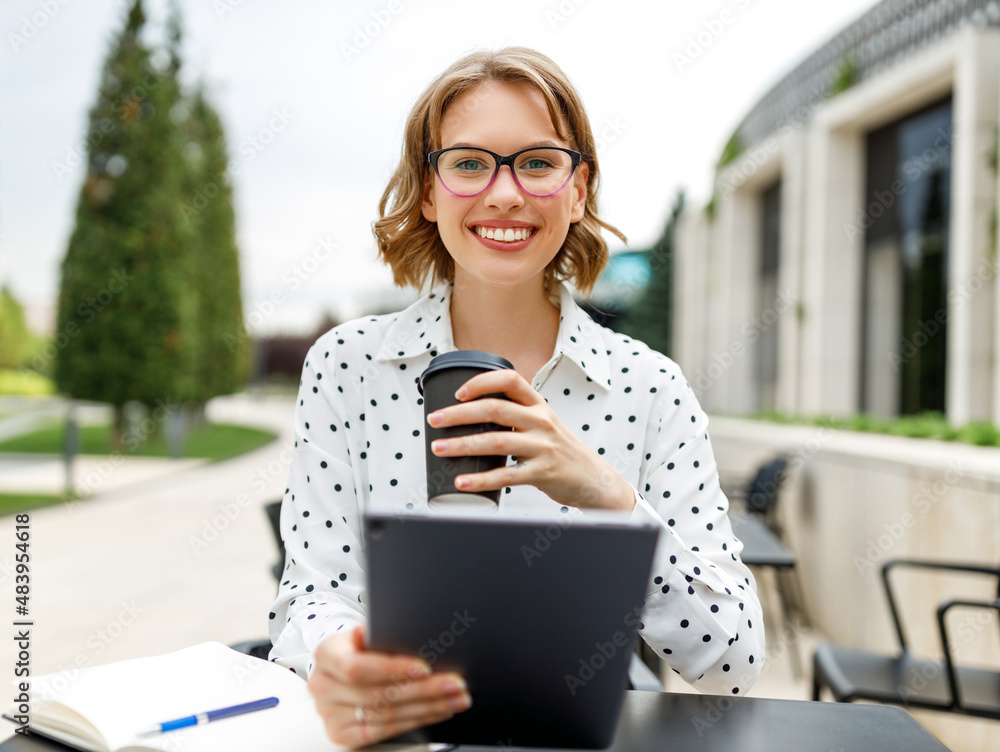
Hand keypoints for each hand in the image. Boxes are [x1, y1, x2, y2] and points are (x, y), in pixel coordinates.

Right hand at [308, 626, 470, 747]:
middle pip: (378, 694)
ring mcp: (330, 714)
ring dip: (427, 707)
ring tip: (454, 699)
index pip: (358, 666)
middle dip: (424, 690)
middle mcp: (323, 686)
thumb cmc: (360, 646)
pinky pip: (384, 731)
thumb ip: (384, 635)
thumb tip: (420, 635)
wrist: (340, 667)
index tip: (425, 668)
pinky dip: (416, 720)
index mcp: (326, 654)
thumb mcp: (367, 632)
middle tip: (455, 684)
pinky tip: (436, 711)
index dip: (392, 669)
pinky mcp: (342, 734)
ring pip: (386, 714)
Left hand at [427, 368, 634, 510]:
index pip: (509, 380)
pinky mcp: (543, 473)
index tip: (457, 392)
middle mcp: (541, 422)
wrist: (593, 478)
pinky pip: (506, 476)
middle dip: (458, 414)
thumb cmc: (561, 450)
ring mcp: (543, 447)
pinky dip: (481, 479)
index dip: (481, 382)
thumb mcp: (543, 423)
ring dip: (462, 445)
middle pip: (494, 409)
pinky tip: (463, 482)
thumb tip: (472, 413)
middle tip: (434, 421)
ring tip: (439, 449)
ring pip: (495, 441)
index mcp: (538, 405)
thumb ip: (516, 414)